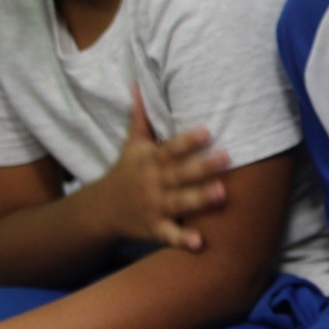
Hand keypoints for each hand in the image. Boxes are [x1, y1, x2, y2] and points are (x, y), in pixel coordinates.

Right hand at [104, 85, 228, 249]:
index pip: (170, 148)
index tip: (207, 130)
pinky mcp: (154, 229)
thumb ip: (141, 117)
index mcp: (150, 160)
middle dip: (203, 167)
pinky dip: (182, 240)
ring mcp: (154, 206)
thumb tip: (138, 85)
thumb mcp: (132, 144)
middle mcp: (153, 183)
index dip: (188, 140)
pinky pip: (169, 235)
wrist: (101, 209)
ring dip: (200, 199)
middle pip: (180, 174)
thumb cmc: (126, 171)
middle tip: (227, 157)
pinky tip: (200, 243)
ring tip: (223, 193)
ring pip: (179, 202)